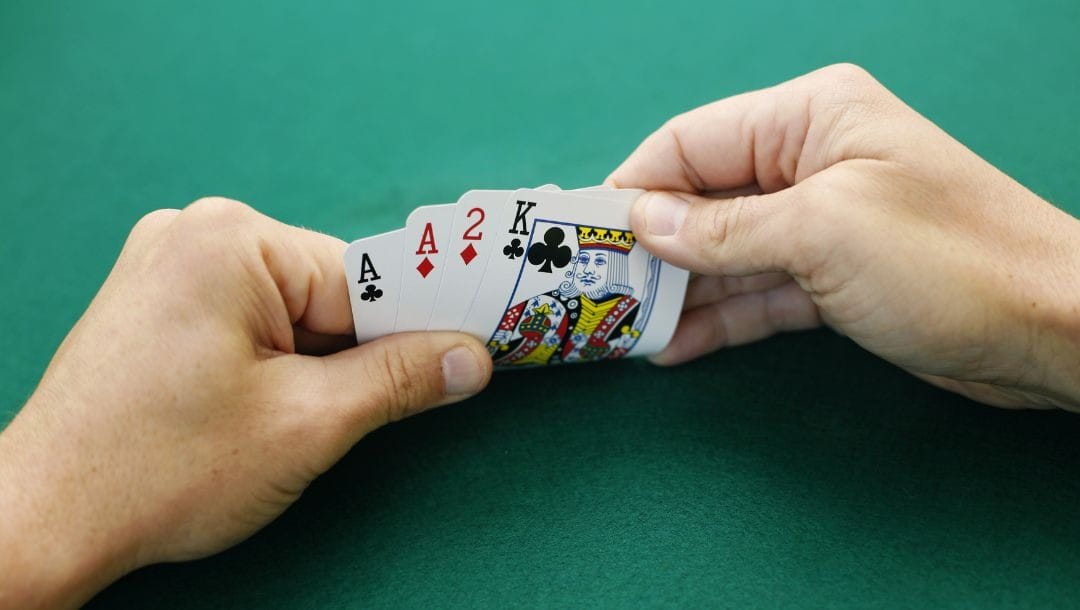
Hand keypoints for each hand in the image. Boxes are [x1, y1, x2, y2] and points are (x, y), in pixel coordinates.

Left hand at [0, 199, 491, 607]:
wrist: (46, 520)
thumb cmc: (164, 468)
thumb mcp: (307, 424)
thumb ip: (400, 379)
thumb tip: (473, 357)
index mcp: (231, 239)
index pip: (363, 279)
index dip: (414, 331)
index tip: (465, 362)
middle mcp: (197, 231)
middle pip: (326, 293)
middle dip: (351, 356)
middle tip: (346, 417)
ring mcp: (168, 262)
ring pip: (290, 311)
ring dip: (310, 365)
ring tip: (282, 423)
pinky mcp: (156, 298)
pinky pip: (249, 318)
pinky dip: (272, 361)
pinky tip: (252, 409)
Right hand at [608, 64, 1079, 409]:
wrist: (1052, 331)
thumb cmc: (947, 261)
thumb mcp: (821, 233)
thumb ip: (722, 229)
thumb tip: (642, 221)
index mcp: (809, 117)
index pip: (692, 141)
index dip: (633, 187)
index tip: (584, 237)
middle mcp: (810, 160)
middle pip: (703, 199)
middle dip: (652, 247)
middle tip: (597, 294)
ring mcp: (821, 221)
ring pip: (726, 252)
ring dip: (680, 291)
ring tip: (626, 330)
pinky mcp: (833, 276)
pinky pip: (758, 291)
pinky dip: (720, 317)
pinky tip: (675, 345)